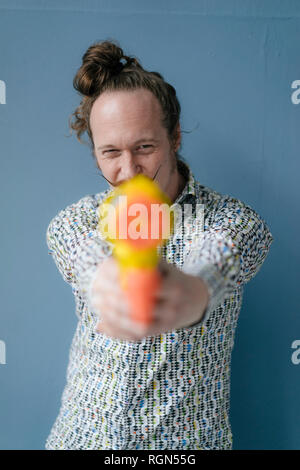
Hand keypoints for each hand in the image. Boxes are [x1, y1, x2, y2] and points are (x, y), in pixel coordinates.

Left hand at [91, 257, 208, 340]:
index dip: (131, 286)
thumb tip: (120, 257)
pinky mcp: (159, 332)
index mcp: (175, 288)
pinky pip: (136, 336)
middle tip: (100, 296)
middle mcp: (173, 308)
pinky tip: (102, 325)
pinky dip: (118, 332)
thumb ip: (147, 263)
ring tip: (98, 308)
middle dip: (119, 305)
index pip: (152, 289)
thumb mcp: (166, 267)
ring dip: (116, 320)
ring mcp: (166, 323)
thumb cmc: (173, 279)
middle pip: (144, 310)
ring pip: (138, 326)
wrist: (196, 300)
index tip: (113, 281)